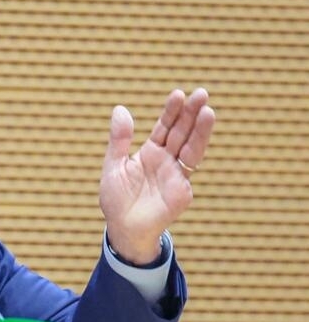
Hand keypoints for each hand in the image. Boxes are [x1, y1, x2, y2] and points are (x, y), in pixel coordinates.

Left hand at [99, 88, 214, 263]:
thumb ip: (119, 140)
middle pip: (182, 132)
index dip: (171, 111)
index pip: (164, 127)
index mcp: (150, 152)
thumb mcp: (113, 165)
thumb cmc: (116, 199)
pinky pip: (189, 169)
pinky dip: (194, 153)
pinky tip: (199, 139)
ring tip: (208, 110)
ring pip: (191, 147)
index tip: (178, 94)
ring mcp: (177, 174)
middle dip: (191, 114)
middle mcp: (167, 160)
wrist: (122, 228)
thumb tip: (120, 109)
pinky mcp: (182, 190)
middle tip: (201, 93)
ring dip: (200, 130)